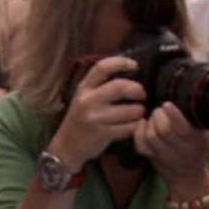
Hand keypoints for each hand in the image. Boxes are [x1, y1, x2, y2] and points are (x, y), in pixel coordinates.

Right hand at [48, 56, 146, 172]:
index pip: (103, 67)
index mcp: (84, 88)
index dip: (122, 62)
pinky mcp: (102, 135)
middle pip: (119, 87)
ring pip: (129, 110)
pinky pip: (128, 128)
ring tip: (139, 112)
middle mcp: (87, 101)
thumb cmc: (81, 118)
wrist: (67, 146)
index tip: (135, 66)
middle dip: (137, 89)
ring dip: (139, 111)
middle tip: (142, 94)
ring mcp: (94, 118)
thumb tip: (129, 72)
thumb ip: (101, 85)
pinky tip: (134, 125)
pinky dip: (135, 126)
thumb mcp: (84, 97)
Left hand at [133, 102, 208, 196]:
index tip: (167, 104)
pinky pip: (140, 145)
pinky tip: (142, 123)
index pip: (183, 128)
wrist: (188, 176)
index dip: (173, 115)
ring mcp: (165, 156)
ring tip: (154, 116)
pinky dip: (138, 132)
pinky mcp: (152, 158)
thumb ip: (198, 119)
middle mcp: (181, 150)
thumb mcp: (205, 134)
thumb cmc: (197, 148)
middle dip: (159, 115)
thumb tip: (190, 97)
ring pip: (151, 136)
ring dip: (150, 122)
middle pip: (164, 130)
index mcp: (197, 141)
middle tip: (160, 109)